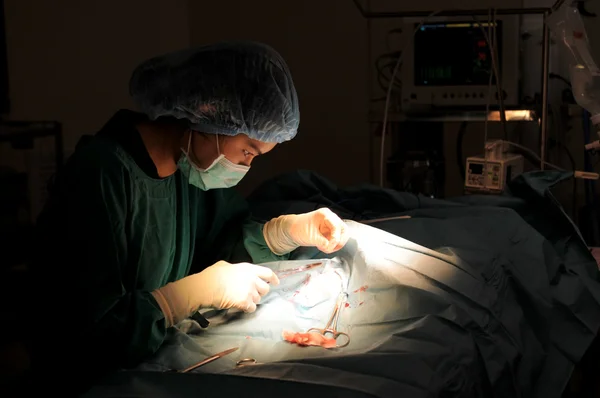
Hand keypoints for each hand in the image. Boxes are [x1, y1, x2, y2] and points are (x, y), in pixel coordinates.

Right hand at [152, 260, 278, 326]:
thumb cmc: (211, 276)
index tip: (276, 282)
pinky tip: (238, 306)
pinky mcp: (245, 301)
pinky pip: (251, 308)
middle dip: (260, 293)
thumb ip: (234, 268)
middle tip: (251, 294)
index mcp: (248, 268)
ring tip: (239, 299)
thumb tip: (234, 270)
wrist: (205, 287)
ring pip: (258, 299)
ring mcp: (250, 290)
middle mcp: (252, 278)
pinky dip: (246, 308)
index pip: (267, 273)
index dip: (273, 278)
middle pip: (265, 289)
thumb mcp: (224, 265)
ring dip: (251, 301)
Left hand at [263, 208, 349, 254]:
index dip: (336, 238)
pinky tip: (323, 246)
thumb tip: (330, 247)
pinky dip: (332, 244)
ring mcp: (330, 224)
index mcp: (325, 215)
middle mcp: (330, 218)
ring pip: (342, 235)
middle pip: (343, 230)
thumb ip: (322, 242)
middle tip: (330, 248)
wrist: (291, 229)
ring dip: (336, 244)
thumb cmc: (298, 228)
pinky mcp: (329, 231)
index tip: (330, 247)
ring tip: (325, 248)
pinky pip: (336, 238)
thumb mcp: (310, 237)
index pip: (337, 226)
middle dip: (338, 241)